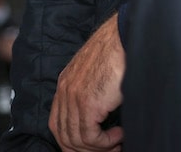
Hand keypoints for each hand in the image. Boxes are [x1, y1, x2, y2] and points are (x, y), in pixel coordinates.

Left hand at [49, 16, 125, 151]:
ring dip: (99, 147)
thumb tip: (99, 121)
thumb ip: (89, 94)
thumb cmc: (117, 53)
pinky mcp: (88, 103)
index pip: (56, 124)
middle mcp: (65, 91)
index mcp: (65, 84)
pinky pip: (90, 136)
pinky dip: (106, 142)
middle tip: (107, 149)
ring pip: (77, 140)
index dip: (71, 142)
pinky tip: (119, 133)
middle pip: (63, 136)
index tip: (92, 146)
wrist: (124, 39)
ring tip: (117, 143)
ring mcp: (74, 97)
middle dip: (85, 150)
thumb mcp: (95, 74)